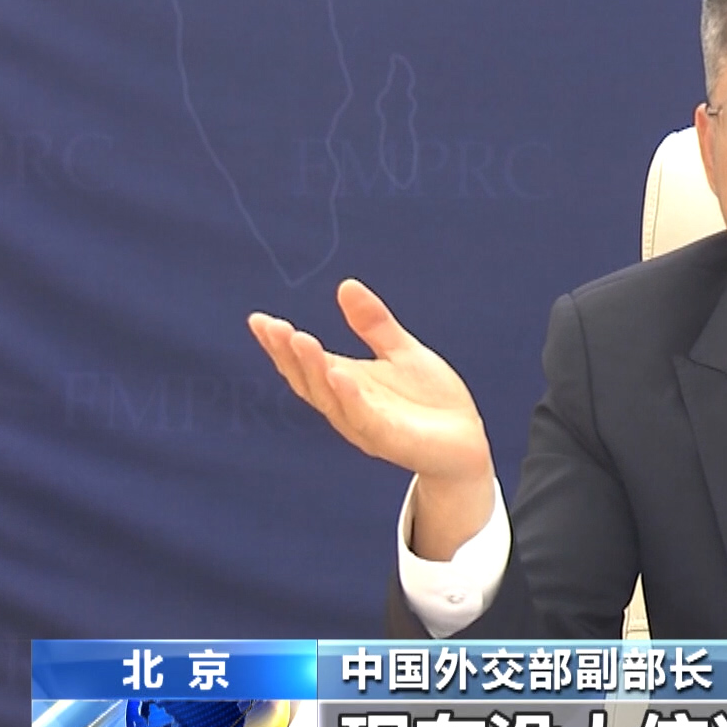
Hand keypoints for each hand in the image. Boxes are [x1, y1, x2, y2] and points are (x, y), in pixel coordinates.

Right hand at [248, 280, 493, 557]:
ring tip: (301, 340)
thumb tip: (345, 285)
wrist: (468, 441)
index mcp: (347, 385)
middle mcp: (348, 407)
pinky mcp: (393, 440)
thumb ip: (374, 324)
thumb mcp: (402, 352)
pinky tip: (340, 375)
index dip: (280, 345)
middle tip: (273, 327)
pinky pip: (366, 419)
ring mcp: (367, 426)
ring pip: (331, 399)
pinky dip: (350, 397)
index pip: (305, 364)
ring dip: (314, 370)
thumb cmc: (431, 401)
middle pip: (308, 381)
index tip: (259, 320)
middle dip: (289, 354)